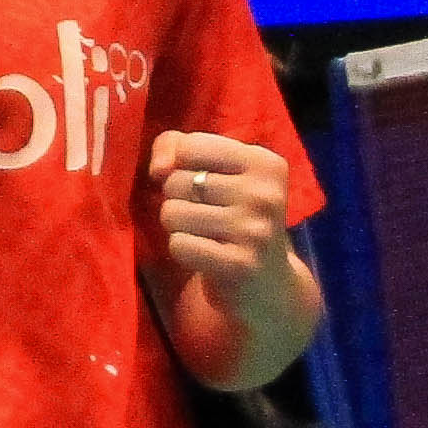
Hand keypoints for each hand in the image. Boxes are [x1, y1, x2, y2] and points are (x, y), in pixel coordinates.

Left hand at [148, 131, 290, 303]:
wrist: (267, 282)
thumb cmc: (233, 216)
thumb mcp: (215, 170)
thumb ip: (176, 147)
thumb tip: (159, 168)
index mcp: (265, 163)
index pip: (190, 145)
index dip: (179, 166)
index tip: (202, 183)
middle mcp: (265, 193)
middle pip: (176, 181)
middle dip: (178, 200)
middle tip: (208, 216)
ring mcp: (255, 230)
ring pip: (172, 213)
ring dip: (178, 227)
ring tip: (206, 235)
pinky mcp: (240, 264)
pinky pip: (178, 244)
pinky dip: (182, 250)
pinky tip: (206, 255)